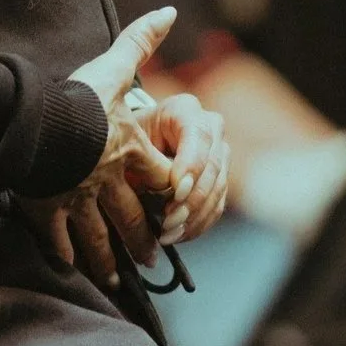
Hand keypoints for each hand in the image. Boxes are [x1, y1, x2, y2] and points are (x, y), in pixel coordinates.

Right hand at [26, 8, 177, 288]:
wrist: (32, 119)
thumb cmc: (75, 94)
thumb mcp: (113, 66)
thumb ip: (141, 41)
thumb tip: (168, 11)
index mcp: (130, 150)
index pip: (164, 177)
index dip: (175, 191)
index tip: (179, 202)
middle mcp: (110, 181)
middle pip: (133, 219)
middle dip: (142, 241)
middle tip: (151, 258)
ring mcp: (79, 199)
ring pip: (99, 238)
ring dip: (109, 260)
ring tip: (116, 278)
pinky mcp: (47, 208)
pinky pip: (58, 238)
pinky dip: (64, 255)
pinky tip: (69, 268)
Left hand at [139, 92, 228, 247]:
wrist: (131, 144)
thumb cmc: (125, 139)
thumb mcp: (128, 141)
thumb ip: (143, 158)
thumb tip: (161, 190)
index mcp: (185, 110)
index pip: (199, 137)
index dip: (192, 165)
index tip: (177, 190)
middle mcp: (210, 128)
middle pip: (212, 167)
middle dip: (191, 199)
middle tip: (169, 221)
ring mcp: (219, 154)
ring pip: (217, 190)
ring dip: (194, 217)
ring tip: (169, 234)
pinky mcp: (219, 179)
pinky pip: (216, 206)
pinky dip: (198, 224)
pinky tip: (178, 235)